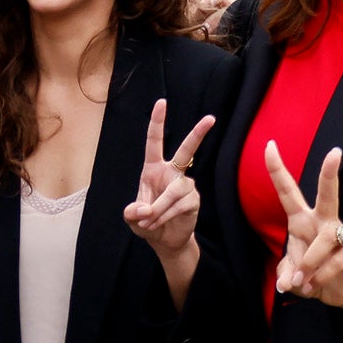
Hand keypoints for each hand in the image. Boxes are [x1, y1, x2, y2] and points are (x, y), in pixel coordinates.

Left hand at [120, 100, 214, 264]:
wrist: (164, 240)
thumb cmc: (147, 222)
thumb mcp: (132, 218)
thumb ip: (132, 212)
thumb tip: (144, 209)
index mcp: (154, 169)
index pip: (155, 142)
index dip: (157, 122)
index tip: (161, 102)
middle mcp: (172, 173)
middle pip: (187, 151)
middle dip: (198, 134)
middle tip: (211, 119)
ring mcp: (186, 185)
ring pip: (173, 192)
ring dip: (157, 210)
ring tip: (148, 222)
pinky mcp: (193, 200)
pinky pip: (178, 205)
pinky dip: (163, 216)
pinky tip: (157, 224)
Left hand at [266, 142, 342, 317]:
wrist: (337, 289)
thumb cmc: (310, 270)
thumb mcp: (290, 272)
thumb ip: (285, 273)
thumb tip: (288, 282)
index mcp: (302, 220)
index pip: (288, 191)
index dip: (277, 170)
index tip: (269, 146)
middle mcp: (323, 221)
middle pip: (328, 194)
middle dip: (329, 174)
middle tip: (335, 152)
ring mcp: (341, 235)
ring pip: (323, 241)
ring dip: (308, 264)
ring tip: (302, 282)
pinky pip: (332, 264)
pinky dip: (318, 279)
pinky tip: (314, 287)